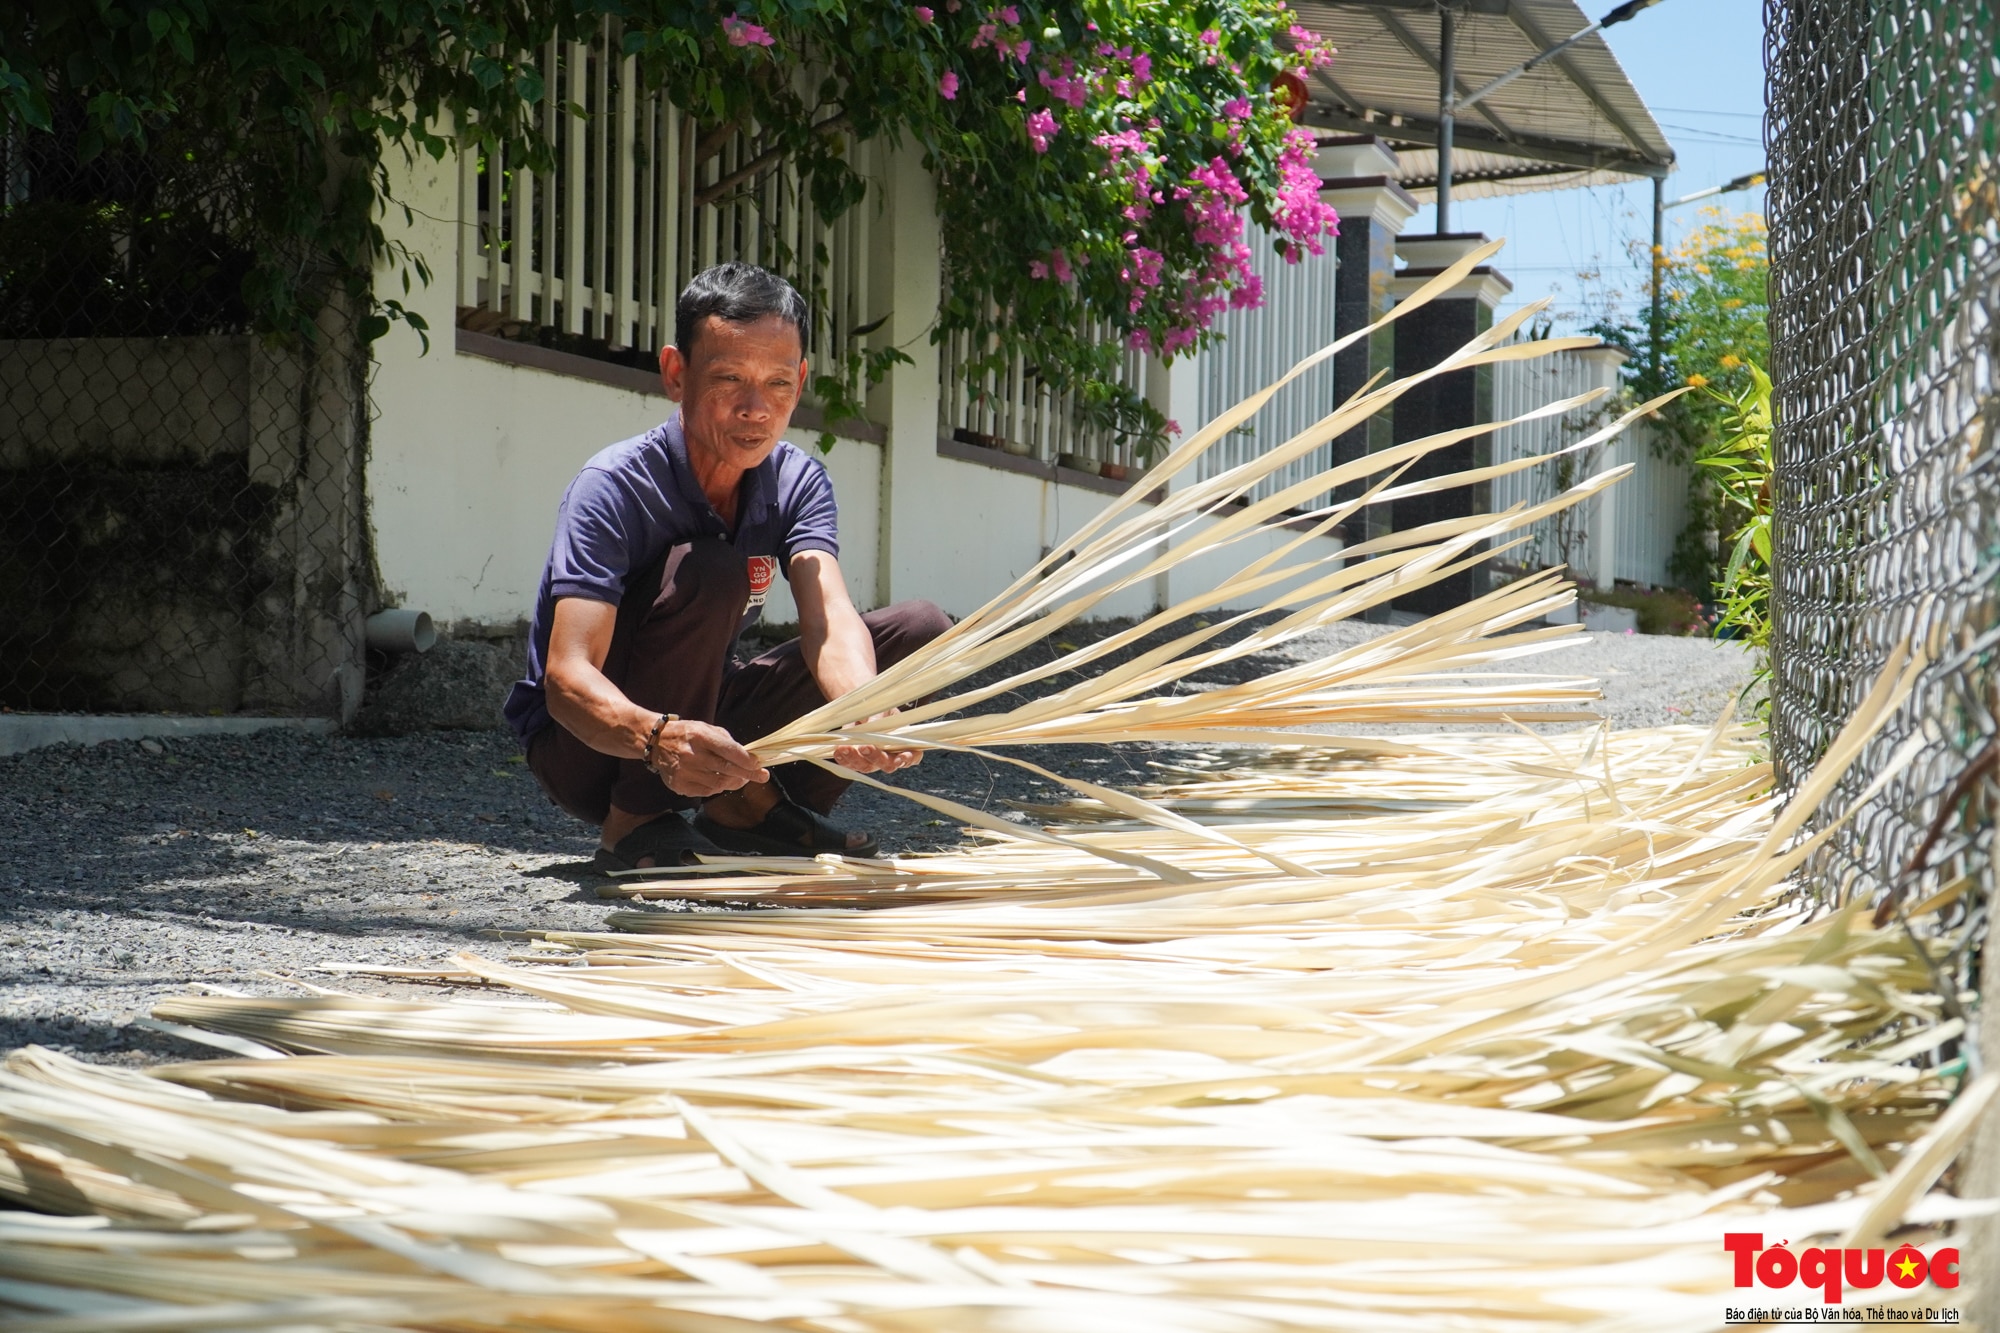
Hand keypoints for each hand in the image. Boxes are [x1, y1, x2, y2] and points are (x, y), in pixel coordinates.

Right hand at [650, 719, 768, 796]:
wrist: (655, 742)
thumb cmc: (686, 734)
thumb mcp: (706, 728)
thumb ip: (726, 742)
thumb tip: (748, 757)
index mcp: (699, 736)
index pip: (729, 751)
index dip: (747, 760)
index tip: (759, 764)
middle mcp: (691, 755)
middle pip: (726, 770)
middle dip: (748, 774)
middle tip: (762, 776)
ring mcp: (684, 772)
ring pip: (718, 784)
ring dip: (734, 782)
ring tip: (741, 778)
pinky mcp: (679, 785)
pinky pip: (706, 792)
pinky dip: (718, 788)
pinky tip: (721, 781)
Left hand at [831, 709, 923, 775]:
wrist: (862, 707)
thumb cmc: (879, 710)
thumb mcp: (883, 710)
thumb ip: (879, 720)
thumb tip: (871, 728)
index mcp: (904, 744)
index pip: (913, 756)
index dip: (908, 759)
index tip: (900, 757)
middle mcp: (890, 757)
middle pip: (887, 765)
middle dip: (876, 757)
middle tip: (865, 747)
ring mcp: (873, 761)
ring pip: (866, 767)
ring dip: (855, 759)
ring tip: (845, 748)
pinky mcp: (856, 762)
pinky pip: (850, 765)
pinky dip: (844, 758)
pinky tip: (838, 750)